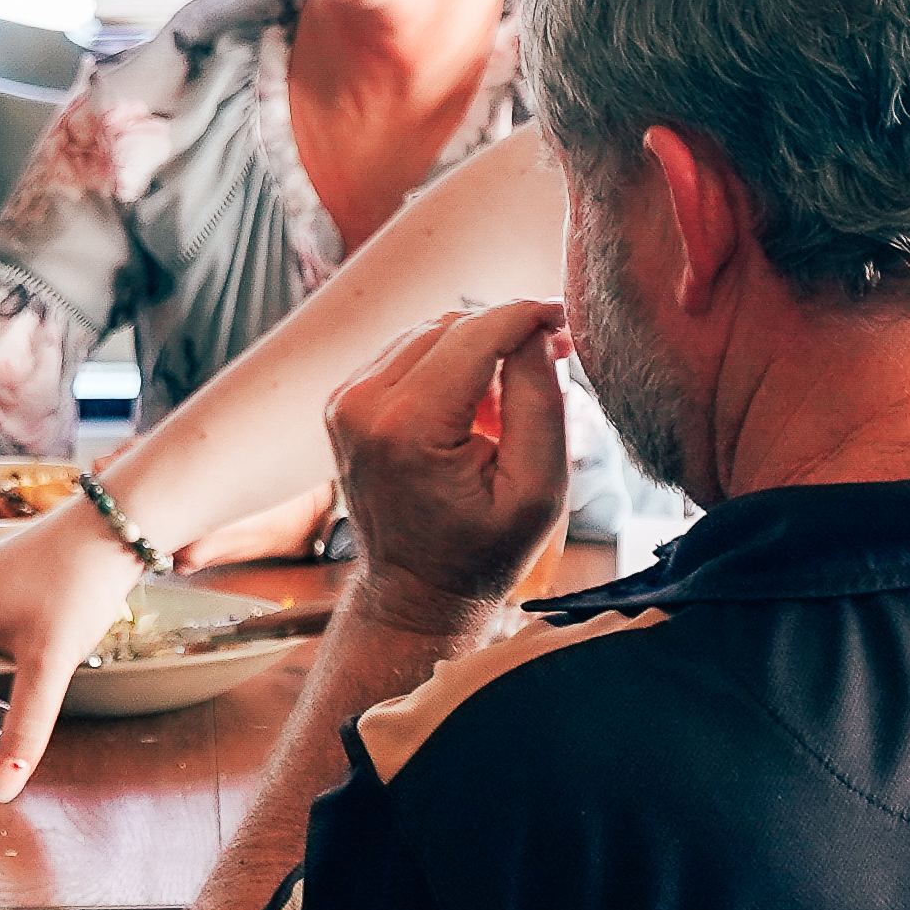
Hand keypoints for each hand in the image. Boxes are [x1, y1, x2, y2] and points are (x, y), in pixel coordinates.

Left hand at [322, 302, 571, 628]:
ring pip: (427, 333)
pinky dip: (446, 367)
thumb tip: (534, 332)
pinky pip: (406, 354)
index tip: (565, 318)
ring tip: (506, 411)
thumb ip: (541, 403)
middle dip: (505, 334)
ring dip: (475, 353)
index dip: (527, 316)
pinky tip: (470, 413)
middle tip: (552, 361)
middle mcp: (363, 405)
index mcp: (407, 427)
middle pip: (450, 326)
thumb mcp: (538, 489)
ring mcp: (345, 402)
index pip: (474, 333)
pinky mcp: (343, 403)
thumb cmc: (483, 552)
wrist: (415, 593)